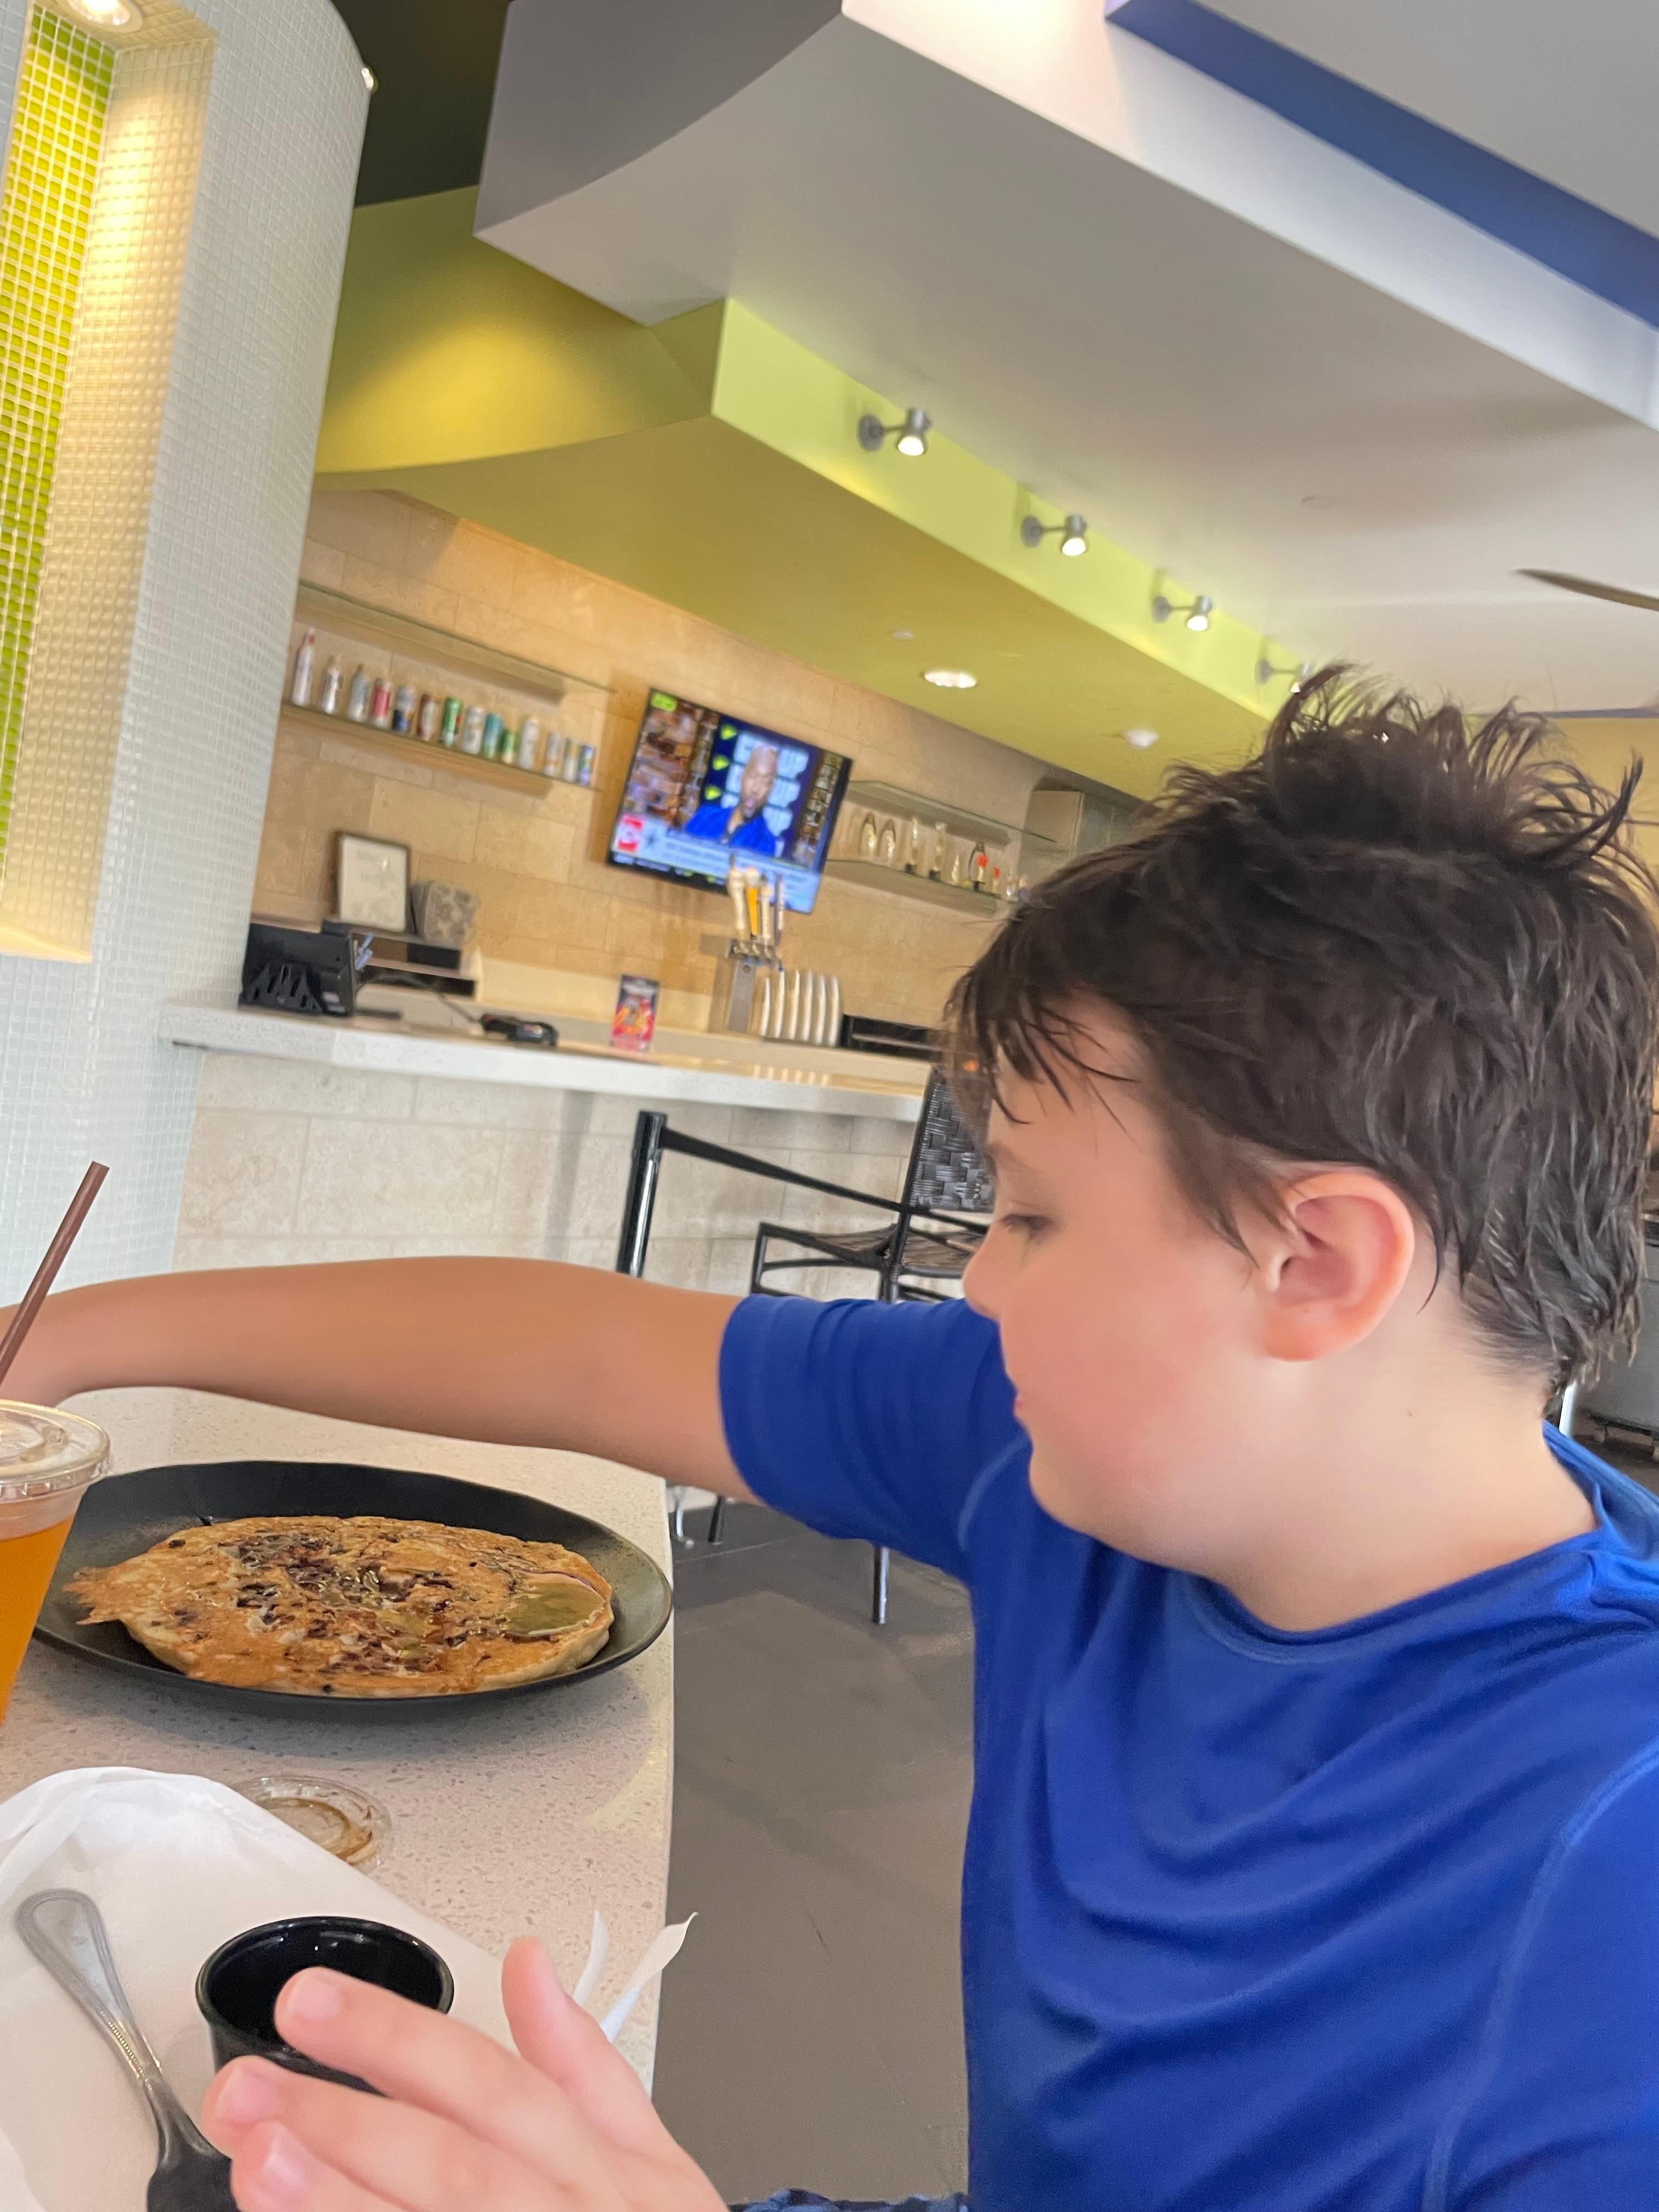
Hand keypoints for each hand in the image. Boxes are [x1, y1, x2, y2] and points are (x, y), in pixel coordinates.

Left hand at [201, 1939, 728, 2211]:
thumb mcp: (653, 2165)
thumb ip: (584, 2064)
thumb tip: (528, 1961)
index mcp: (596, 2169)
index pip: (488, 2081)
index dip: (396, 2038)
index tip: (308, 2002)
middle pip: (449, 2162)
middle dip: (345, 2121)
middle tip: (247, 2087)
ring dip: (337, 2203)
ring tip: (257, 2161)